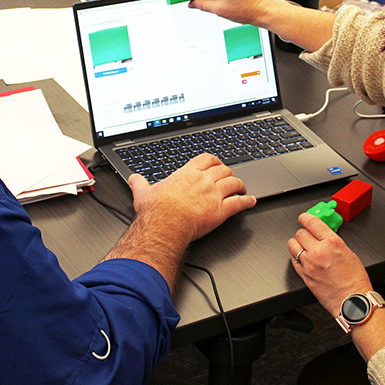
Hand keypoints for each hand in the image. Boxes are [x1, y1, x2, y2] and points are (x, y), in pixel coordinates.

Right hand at [128, 153, 255, 242]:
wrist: (164, 224)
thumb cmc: (156, 210)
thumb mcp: (143, 193)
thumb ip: (139, 183)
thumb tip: (132, 178)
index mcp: (187, 174)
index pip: (207, 159)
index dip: (215, 160)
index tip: (218, 164)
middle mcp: (203, 181)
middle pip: (224, 170)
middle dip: (229, 173)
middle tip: (231, 177)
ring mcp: (214, 195)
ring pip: (234, 184)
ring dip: (240, 185)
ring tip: (242, 188)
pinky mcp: (221, 211)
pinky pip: (239, 203)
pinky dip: (247, 202)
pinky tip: (251, 202)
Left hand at [289, 213, 372, 315]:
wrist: (353, 302)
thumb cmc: (355, 280)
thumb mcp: (348, 252)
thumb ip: (333, 242)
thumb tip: (323, 236)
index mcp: (332, 243)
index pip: (312, 222)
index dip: (305, 217)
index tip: (303, 217)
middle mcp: (319, 252)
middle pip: (300, 233)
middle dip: (303, 233)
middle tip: (307, 236)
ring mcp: (310, 264)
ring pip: (293, 245)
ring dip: (297, 244)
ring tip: (303, 247)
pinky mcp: (304, 276)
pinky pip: (293, 260)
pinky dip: (296, 258)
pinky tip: (303, 259)